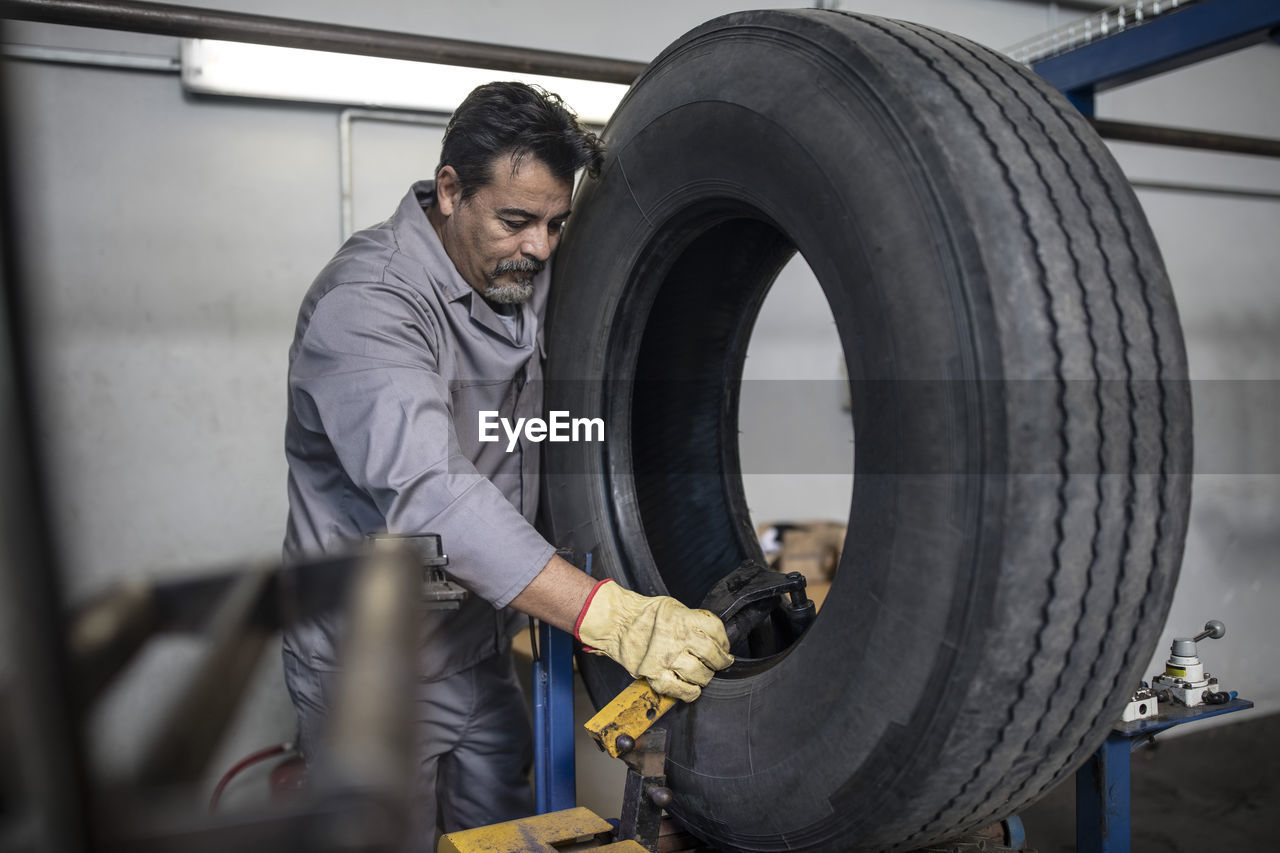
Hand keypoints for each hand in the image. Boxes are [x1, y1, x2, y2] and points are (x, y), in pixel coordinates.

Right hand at [575, 579, 733, 701]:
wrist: (617, 622)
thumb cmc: (645, 615)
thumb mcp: (674, 608)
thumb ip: (694, 621)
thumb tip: (714, 637)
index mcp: (683, 619)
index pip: (716, 631)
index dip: (724, 642)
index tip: (724, 648)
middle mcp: (676, 638)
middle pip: (712, 655)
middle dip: (719, 662)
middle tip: (717, 664)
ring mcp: (665, 658)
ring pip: (699, 675)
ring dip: (705, 677)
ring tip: (702, 674)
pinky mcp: (654, 674)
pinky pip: (680, 690)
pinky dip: (690, 692)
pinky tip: (692, 688)